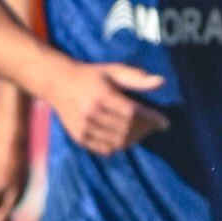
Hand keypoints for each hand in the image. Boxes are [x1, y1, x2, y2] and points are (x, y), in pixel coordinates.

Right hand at [48, 61, 168, 158]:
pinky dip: (119, 145)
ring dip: (134, 138)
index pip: (132, 113)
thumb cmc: (90, 75)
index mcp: (101, 95)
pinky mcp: (79, 137)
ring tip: (142, 131)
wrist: (57, 83)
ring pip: (117, 142)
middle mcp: (91, 113)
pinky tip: (125, 136)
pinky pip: (105, 149)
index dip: (151, 119)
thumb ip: (136, 78)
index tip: (164, 121)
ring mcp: (83, 128)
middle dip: (145, 129)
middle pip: (126, 129)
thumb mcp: (113, 71)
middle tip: (154, 125)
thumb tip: (161, 82)